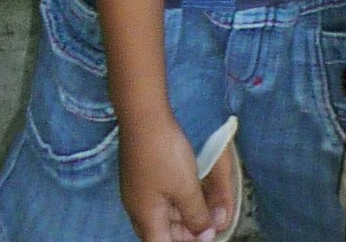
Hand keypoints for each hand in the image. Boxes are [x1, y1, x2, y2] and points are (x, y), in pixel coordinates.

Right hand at [120, 111, 230, 241]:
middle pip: (161, 232)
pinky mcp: (140, 174)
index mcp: (146, 218)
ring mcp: (136, 190)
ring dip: (182, 213)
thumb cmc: (164, 154)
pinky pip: (158, 197)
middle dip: (185, 231)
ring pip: (160, 213)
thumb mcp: (186, 188)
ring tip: (205, 206)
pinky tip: (190, 188)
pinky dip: (175, 198)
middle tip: (208, 221)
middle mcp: (137, 209)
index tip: (204, 234)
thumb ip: (196, 215)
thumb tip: (205, 235)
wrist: (143, 115)